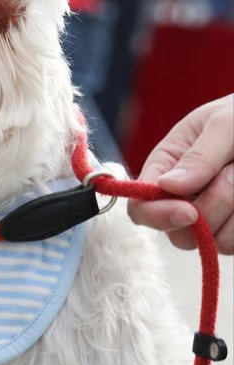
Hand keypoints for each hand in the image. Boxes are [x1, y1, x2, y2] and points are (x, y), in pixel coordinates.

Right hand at [128, 95, 232, 254]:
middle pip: (181, 234)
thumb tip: (167, 186)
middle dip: (213, 206)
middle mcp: (183, 199)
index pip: (141, 208)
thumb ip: (199, 156)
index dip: (159, 215)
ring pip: (217, 240)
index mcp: (165, 169)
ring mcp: (213, 218)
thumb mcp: (223, 123)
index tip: (189, 212)